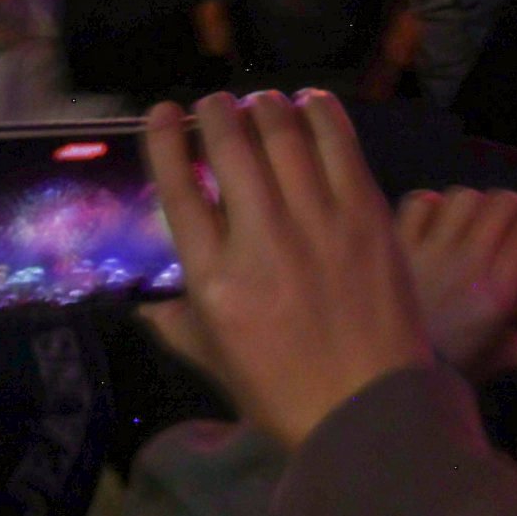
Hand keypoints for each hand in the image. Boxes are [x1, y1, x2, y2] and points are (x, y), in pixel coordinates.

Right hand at [143, 92, 431, 450]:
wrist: (370, 411)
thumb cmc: (287, 394)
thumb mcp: (219, 364)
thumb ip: (179, 326)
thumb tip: (146, 308)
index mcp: (215, 280)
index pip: (180, 189)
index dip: (166, 142)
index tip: (162, 114)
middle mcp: (260, 239)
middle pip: (230, 146)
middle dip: (216, 113)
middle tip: (215, 105)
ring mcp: (317, 221)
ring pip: (282, 133)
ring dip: (264, 106)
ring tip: (260, 103)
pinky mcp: (366, 213)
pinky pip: (338, 143)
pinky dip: (320, 113)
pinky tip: (310, 105)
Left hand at [392, 181, 516, 377]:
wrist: (389, 373)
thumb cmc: (452, 365)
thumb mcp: (503, 357)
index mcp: (499, 292)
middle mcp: (469, 263)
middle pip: (504, 203)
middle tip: (516, 220)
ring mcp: (431, 250)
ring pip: (465, 196)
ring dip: (476, 204)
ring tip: (475, 221)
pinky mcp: (398, 243)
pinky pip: (421, 200)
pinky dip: (431, 204)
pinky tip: (436, 221)